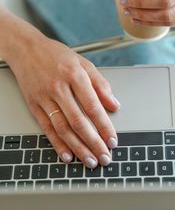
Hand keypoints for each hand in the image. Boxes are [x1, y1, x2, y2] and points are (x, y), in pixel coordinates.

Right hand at [7, 29, 119, 167]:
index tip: (112, 140)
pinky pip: (46, 128)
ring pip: (63, 128)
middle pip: (78, 121)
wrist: (26, 49)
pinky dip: (57, 143)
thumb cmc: (56, 55)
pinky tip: (67, 155)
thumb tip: (114, 104)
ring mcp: (44, 98)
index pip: (93, 106)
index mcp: (74, 75)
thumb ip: (100, 84)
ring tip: (89, 160)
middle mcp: (59, 87)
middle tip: (104, 157)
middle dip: (93, 142)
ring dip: (77, 147)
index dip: (104, 126)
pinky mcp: (33, 105)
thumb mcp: (83, 63)